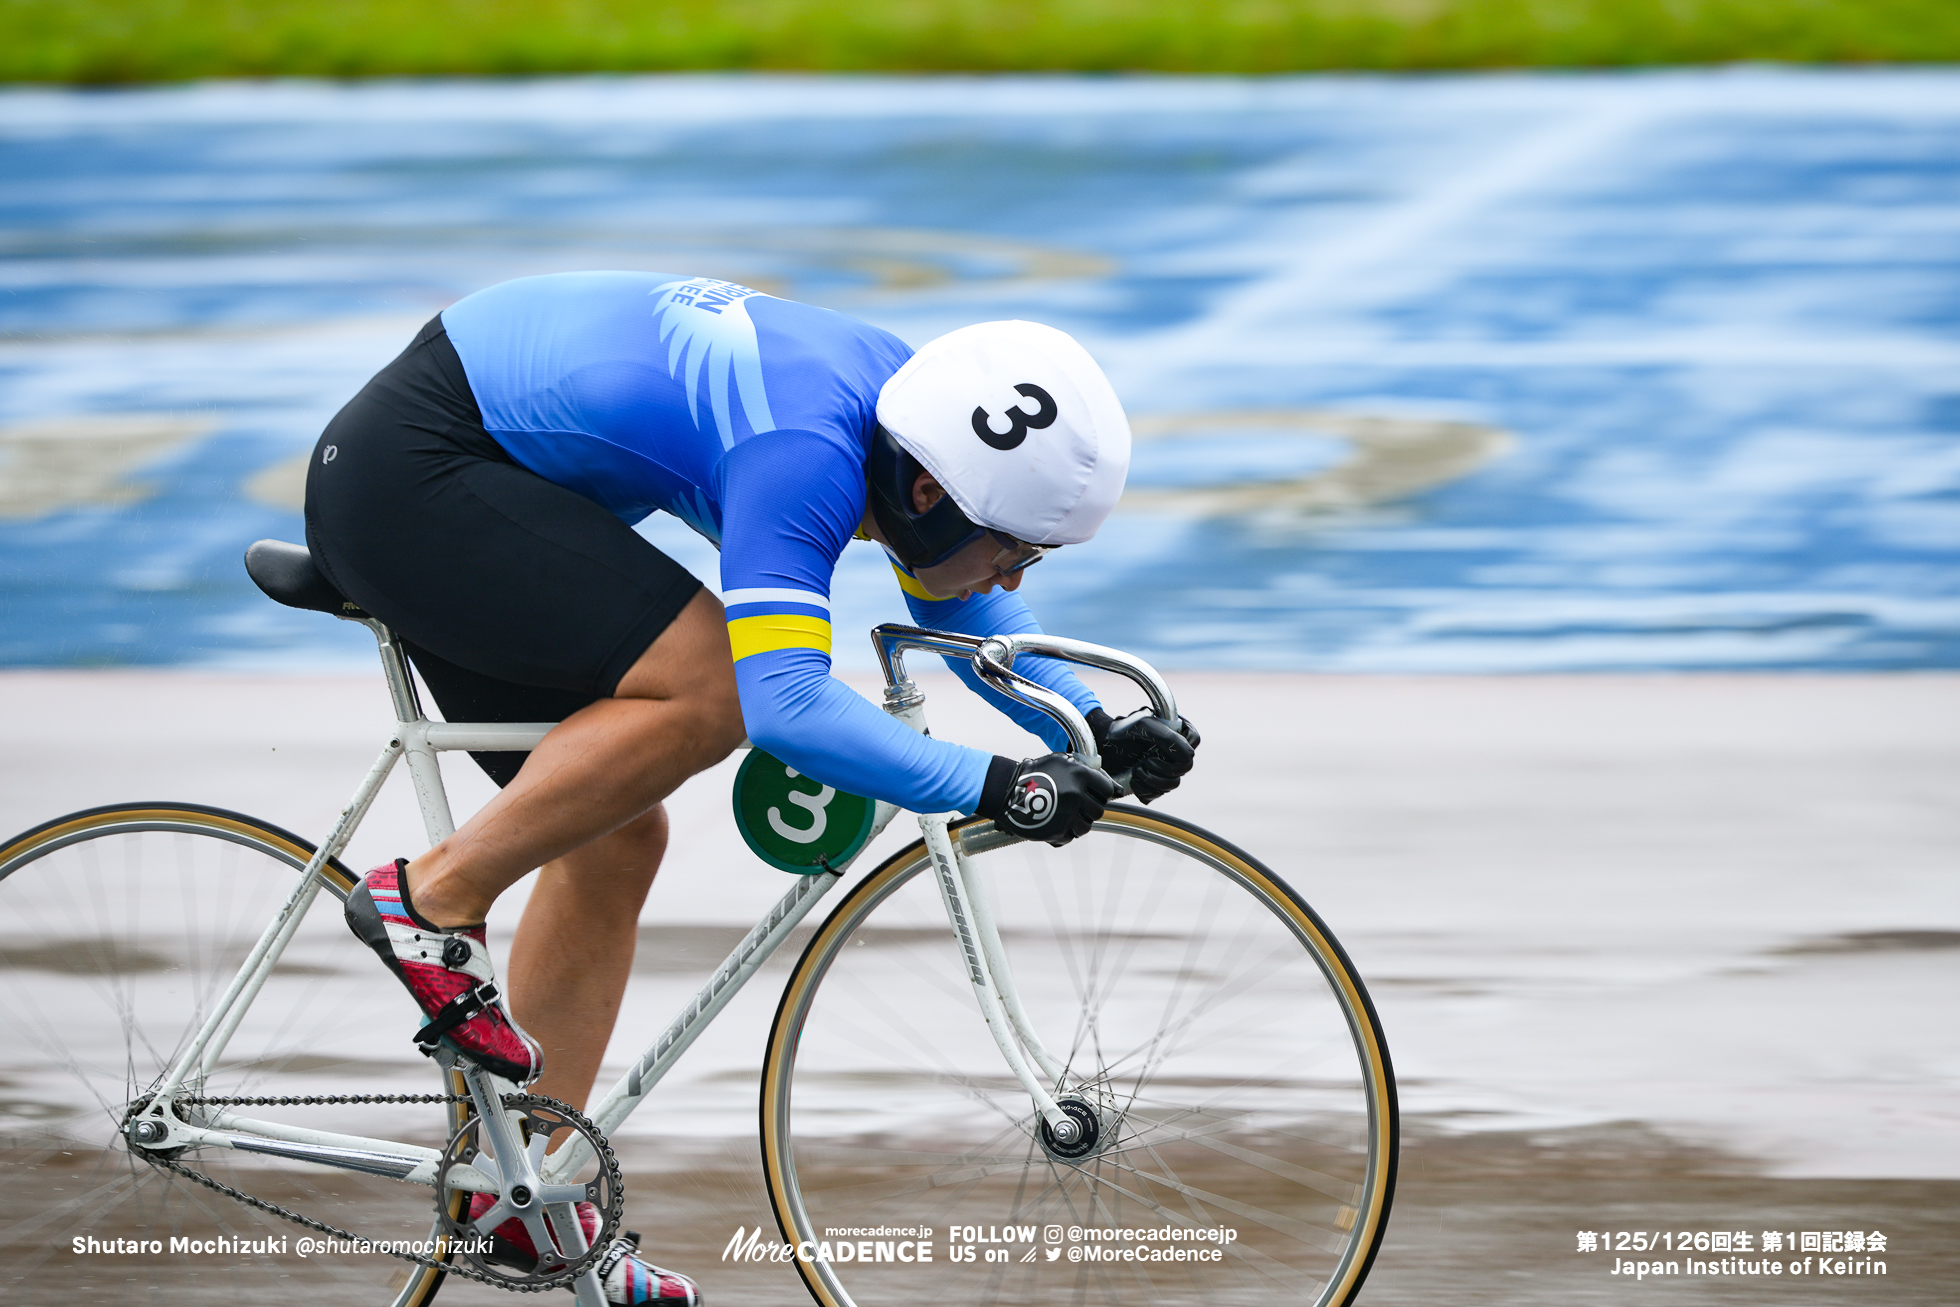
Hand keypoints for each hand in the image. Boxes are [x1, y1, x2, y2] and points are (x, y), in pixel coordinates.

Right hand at [978, 754, 1119, 845]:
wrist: (1006, 791)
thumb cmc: (1034, 774)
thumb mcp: (1059, 761)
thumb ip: (1084, 769)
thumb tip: (1111, 785)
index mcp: (1079, 775)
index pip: (1106, 789)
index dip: (1101, 793)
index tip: (1094, 794)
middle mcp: (1076, 795)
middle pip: (1098, 810)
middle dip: (1089, 808)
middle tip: (1077, 805)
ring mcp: (1067, 814)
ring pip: (1086, 826)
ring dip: (1079, 822)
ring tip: (1065, 815)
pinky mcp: (1057, 831)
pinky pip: (1071, 836)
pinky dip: (1066, 832)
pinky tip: (1056, 822)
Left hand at [1092, 709, 1199, 803]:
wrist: (1100, 746)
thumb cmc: (1122, 731)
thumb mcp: (1145, 726)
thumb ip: (1170, 738)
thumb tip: (1188, 755)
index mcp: (1175, 731)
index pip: (1193, 740)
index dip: (1182, 748)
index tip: (1161, 749)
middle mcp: (1172, 750)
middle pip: (1185, 767)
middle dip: (1164, 768)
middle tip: (1145, 762)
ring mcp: (1163, 767)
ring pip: (1173, 784)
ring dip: (1153, 780)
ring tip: (1137, 771)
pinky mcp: (1152, 782)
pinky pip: (1158, 794)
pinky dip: (1146, 790)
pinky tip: (1134, 781)